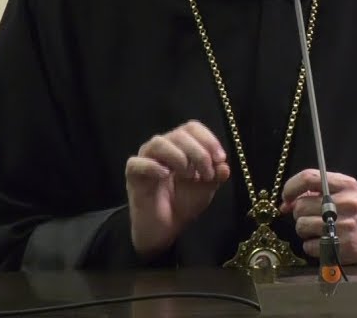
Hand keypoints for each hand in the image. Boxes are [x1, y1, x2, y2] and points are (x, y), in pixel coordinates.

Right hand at [125, 120, 229, 258]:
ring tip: (189, 175)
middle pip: (179, 134)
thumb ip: (216, 175)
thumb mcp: (206, 189)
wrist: (165, 229)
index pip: (192, 127)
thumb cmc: (183, 203)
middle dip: (198, 152)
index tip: (220, 158)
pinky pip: (137, 163)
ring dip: (178, 156)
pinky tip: (166, 176)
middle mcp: (162, 147)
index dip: (208, 139)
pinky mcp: (133, 176)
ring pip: (158, 143)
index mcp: (180, 145)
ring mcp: (145, 159)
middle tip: (206, 174)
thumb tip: (223, 166)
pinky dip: (153, 166)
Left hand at [280, 169, 356, 264]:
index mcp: (346, 185)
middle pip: (302, 205)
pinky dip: (312, 247)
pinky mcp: (343, 246)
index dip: (291, 187)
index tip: (286, 198)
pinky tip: (325, 244)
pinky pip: (309, 246)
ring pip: (302, 225)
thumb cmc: (356, 214)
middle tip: (311, 218)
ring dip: (305, 231)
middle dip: (300, 214)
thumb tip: (286, 203)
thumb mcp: (343, 194)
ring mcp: (346, 225)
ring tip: (318, 232)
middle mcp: (347, 202)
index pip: (309, 178)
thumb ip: (316, 192)